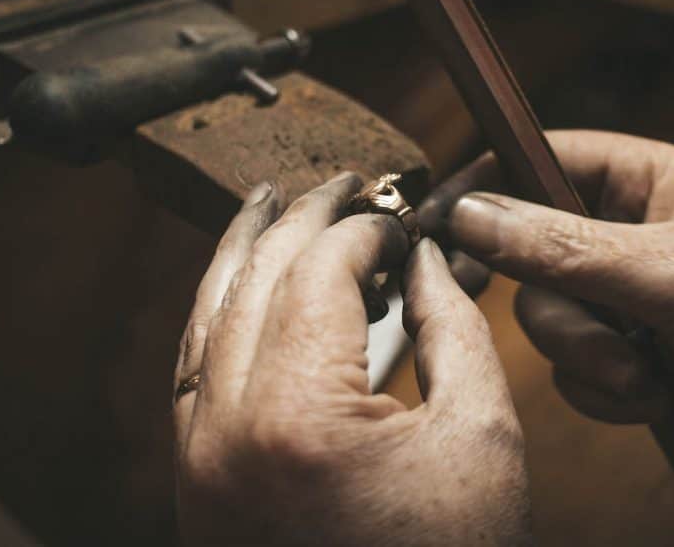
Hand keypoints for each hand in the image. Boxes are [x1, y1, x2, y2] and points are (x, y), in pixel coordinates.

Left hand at [173, 174, 531, 545]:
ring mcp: (196, 463)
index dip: (365, 231)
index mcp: (297, 420)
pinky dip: (219, 315)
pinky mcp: (194, 485)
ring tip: (274, 206)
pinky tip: (243, 284)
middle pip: (255, 279)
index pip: (319, 272)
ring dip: (242, 253)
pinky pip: (192, 373)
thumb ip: (453, 327)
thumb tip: (424, 258)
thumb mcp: (481, 439)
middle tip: (345, 187)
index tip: (399, 219)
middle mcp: (224, 435)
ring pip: (204, 317)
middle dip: (304, 221)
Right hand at [421, 130, 673, 515]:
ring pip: (550, 316)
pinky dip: (606, 390)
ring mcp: (629, 296)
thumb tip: (471, 215)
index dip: (492, 181)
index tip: (443, 216)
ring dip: (593, 358)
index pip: (547, 157)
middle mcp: (632, 234)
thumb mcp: (673, 277)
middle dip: (566, 309)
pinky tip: (660, 399)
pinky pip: (573, 367)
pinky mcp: (632, 353)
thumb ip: (565, 247)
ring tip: (651, 377)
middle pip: (534, 252)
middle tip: (610, 339)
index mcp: (652, 183)